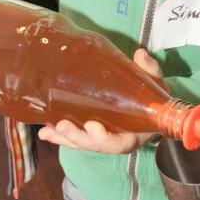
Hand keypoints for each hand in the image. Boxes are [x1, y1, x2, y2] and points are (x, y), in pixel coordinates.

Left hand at [37, 48, 162, 152]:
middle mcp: (114, 141)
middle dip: (76, 136)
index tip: (92, 126)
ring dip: (63, 138)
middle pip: (93, 145)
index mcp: (132, 135)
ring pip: (80, 143)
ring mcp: (100, 139)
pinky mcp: (89, 133)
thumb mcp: (156, 85)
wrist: (152, 111)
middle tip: (62, 125)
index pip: (118, 143)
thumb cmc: (153, 100)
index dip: (104, 138)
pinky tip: (44, 132)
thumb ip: (149, 71)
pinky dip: (58, 136)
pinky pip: (73, 138)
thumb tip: (140, 54)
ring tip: (47, 131)